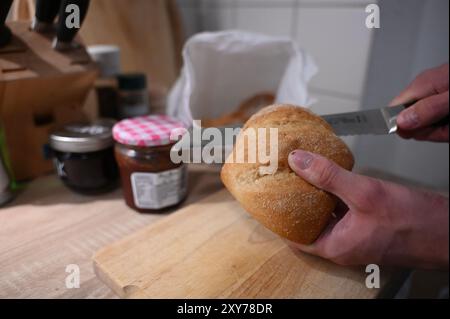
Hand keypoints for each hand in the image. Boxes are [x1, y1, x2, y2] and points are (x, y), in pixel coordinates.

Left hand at [287, 150, 448, 268]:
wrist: (445, 229)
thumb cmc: (412, 221)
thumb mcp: (363, 192)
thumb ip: (328, 176)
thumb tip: (298, 160)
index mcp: (335, 246)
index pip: (294, 237)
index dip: (278, 220)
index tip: (268, 202)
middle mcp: (342, 244)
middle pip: (308, 224)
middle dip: (295, 205)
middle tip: (282, 184)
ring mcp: (354, 236)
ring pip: (325, 217)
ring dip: (314, 198)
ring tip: (300, 177)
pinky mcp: (366, 226)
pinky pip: (342, 212)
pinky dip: (333, 197)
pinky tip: (330, 179)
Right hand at [390, 63, 448, 141]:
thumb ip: (427, 109)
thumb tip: (400, 121)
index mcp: (422, 84)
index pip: (393, 109)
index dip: (402, 125)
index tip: (417, 132)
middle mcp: (427, 91)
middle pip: (412, 122)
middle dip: (431, 131)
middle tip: (448, 127)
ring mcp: (438, 99)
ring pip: (429, 126)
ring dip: (444, 131)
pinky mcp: (445, 105)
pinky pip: (442, 124)